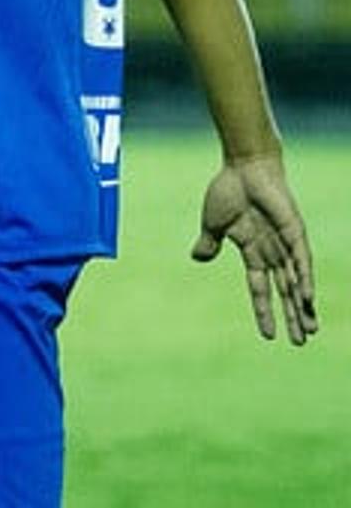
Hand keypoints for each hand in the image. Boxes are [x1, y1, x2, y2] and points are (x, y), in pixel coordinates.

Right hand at [191, 153, 318, 345]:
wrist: (243, 167)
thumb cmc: (228, 190)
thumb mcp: (213, 223)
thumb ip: (209, 242)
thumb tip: (198, 259)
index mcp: (253, 251)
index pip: (260, 289)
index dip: (264, 311)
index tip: (269, 336)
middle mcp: (273, 252)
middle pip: (285, 291)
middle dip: (293, 316)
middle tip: (301, 341)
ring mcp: (285, 243)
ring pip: (296, 282)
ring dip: (303, 306)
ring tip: (310, 329)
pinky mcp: (294, 232)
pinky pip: (301, 260)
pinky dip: (304, 280)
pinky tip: (307, 298)